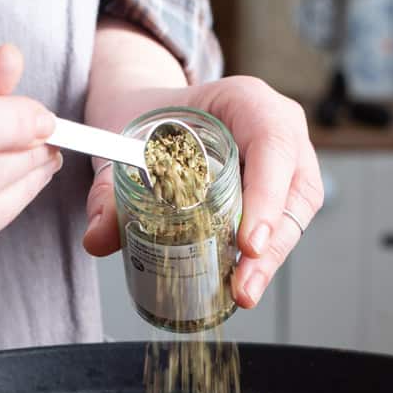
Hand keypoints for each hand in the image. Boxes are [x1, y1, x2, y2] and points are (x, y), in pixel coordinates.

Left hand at [83, 76, 322, 307]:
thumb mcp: (122, 142)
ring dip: (271, 258)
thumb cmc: (149, 118)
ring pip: (295, 212)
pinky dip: (262, 257)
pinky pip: (281, 224)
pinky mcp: (277, 191)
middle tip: (243, 286)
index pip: (271, 140)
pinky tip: (239, 283)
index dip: (266, 193)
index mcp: (245, 100)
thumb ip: (109, 188)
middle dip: (272, 243)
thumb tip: (98, 239)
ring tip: (242, 292)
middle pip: (294, 187)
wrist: (152, 114)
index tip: (246, 243)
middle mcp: (276, 128)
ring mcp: (283, 162)